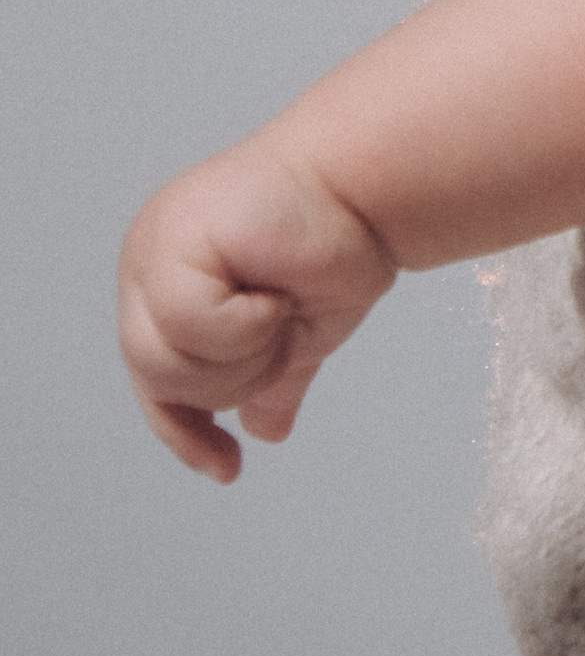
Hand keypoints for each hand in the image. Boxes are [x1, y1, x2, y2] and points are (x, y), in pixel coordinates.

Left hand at [118, 145, 398, 480]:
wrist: (365, 187)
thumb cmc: (336, 241)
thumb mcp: (297, 332)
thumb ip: (272, 379)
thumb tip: (265, 429)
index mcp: (166, 289)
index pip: (155, 383)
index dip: (184, 432)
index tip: (228, 467)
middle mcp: (147, 268)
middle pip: (156, 377)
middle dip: (234, 378)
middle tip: (282, 332)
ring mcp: (154, 251)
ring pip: (166, 361)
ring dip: (242, 354)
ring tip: (279, 308)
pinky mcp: (175, 239)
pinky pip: (190, 324)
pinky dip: (244, 324)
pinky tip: (273, 291)